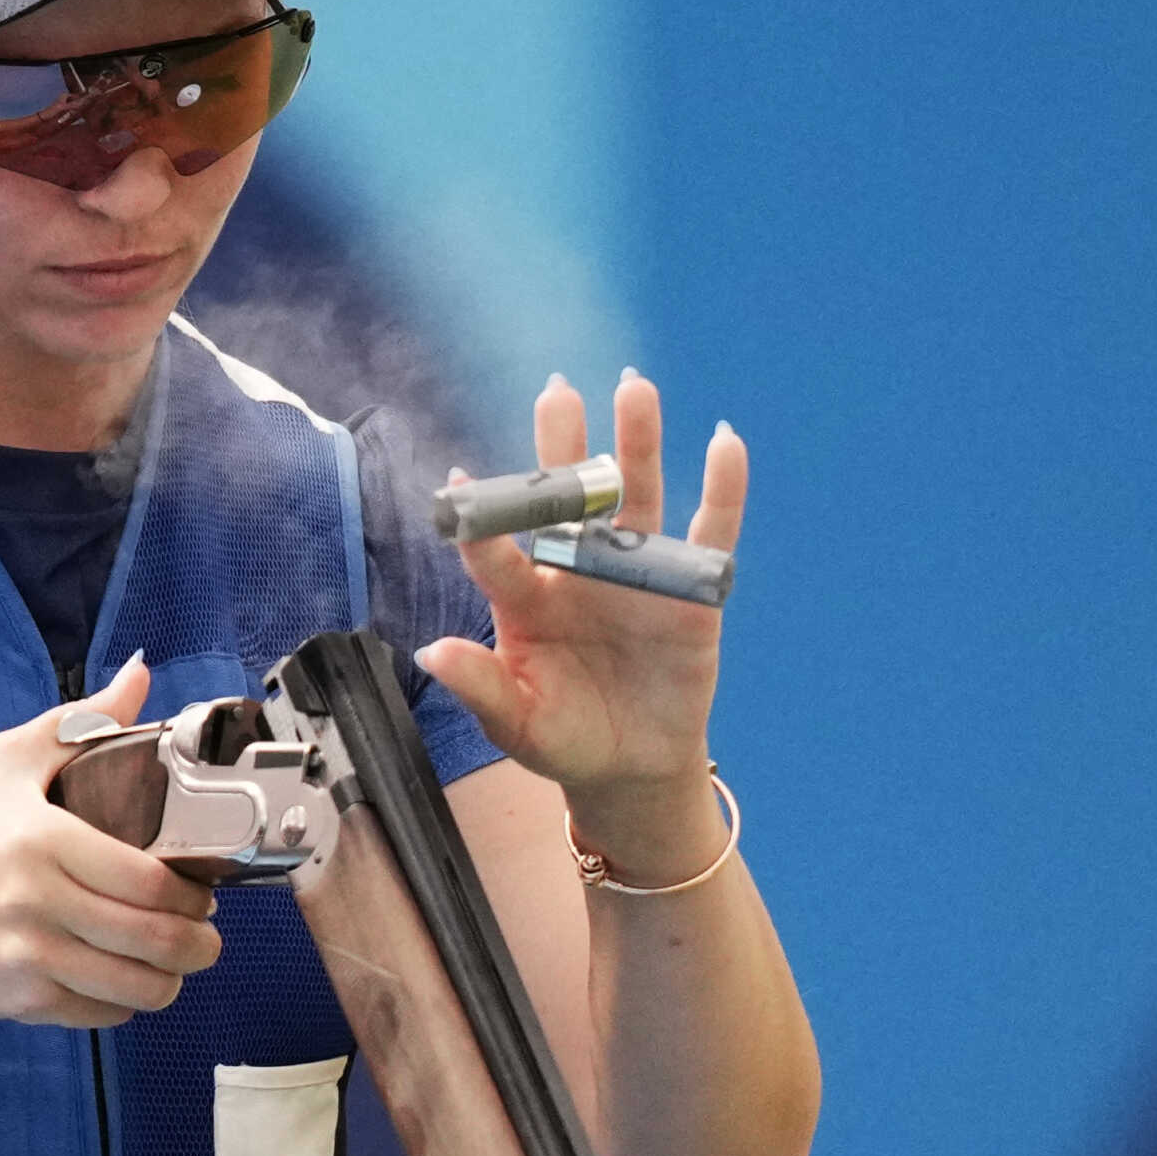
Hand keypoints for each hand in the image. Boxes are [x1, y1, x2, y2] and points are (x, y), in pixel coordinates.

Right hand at [0, 655, 220, 1025]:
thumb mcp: (6, 763)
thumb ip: (79, 720)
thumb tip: (140, 675)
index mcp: (42, 839)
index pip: (148, 879)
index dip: (193, 893)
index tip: (203, 889)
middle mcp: (36, 902)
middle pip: (155, 938)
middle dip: (200, 942)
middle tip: (206, 931)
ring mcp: (29, 959)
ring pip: (138, 984)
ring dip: (175, 977)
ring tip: (179, 959)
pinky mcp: (24, 1003)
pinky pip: (105, 1014)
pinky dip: (130, 1002)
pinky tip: (129, 978)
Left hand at [416, 372, 747, 802]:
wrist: (631, 767)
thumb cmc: (564, 739)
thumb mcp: (516, 724)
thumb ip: (480, 686)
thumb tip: (431, 653)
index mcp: (526, 597)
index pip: (499, 551)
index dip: (481, 517)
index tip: (459, 479)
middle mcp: (578, 569)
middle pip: (569, 499)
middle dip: (562, 445)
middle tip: (557, 390)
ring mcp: (635, 572)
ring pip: (636, 497)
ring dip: (636, 443)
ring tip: (634, 387)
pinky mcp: (689, 587)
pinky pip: (709, 531)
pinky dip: (722, 488)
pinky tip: (725, 442)